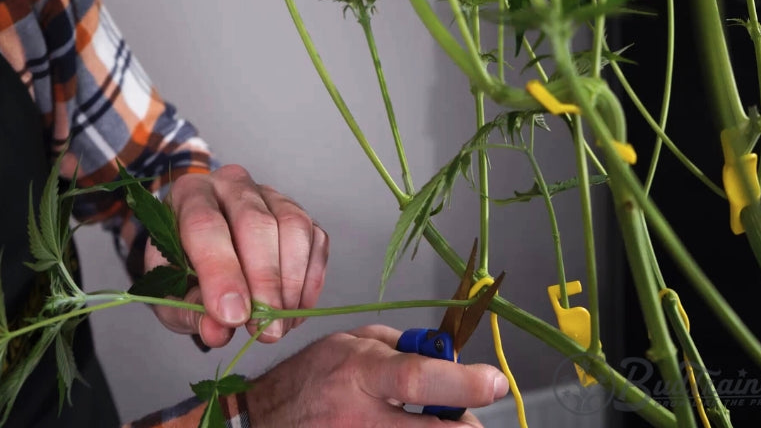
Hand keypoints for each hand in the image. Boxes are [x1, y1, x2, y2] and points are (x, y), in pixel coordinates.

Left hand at [145, 165, 328, 346]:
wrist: (202, 255)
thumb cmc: (182, 272)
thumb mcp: (172, 297)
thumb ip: (192, 312)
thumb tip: (219, 332)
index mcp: (189, 195)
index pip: (205, 225)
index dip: (222, 273)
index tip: (234, 317)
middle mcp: (231, 184)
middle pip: (255, 222)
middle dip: (264, 281)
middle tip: (265, 329)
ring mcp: (270, 194)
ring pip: (293, 226)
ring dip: (291, 282)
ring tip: (280, 325)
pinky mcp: (299, 212)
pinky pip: (316, 240)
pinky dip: (310, 280)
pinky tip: (294, 310)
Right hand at [245, 324, 508, 426]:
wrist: (266, 420)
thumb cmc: (312, 377)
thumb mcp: (354, 342)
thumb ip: (404, 348)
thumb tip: (451, 357)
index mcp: (361, 372)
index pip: (418, 380)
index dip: (463, 383)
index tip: (494, 381)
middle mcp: (361, 417)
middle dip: (465, 425)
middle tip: (460, 415)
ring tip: (419, 421)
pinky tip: (399, 427)